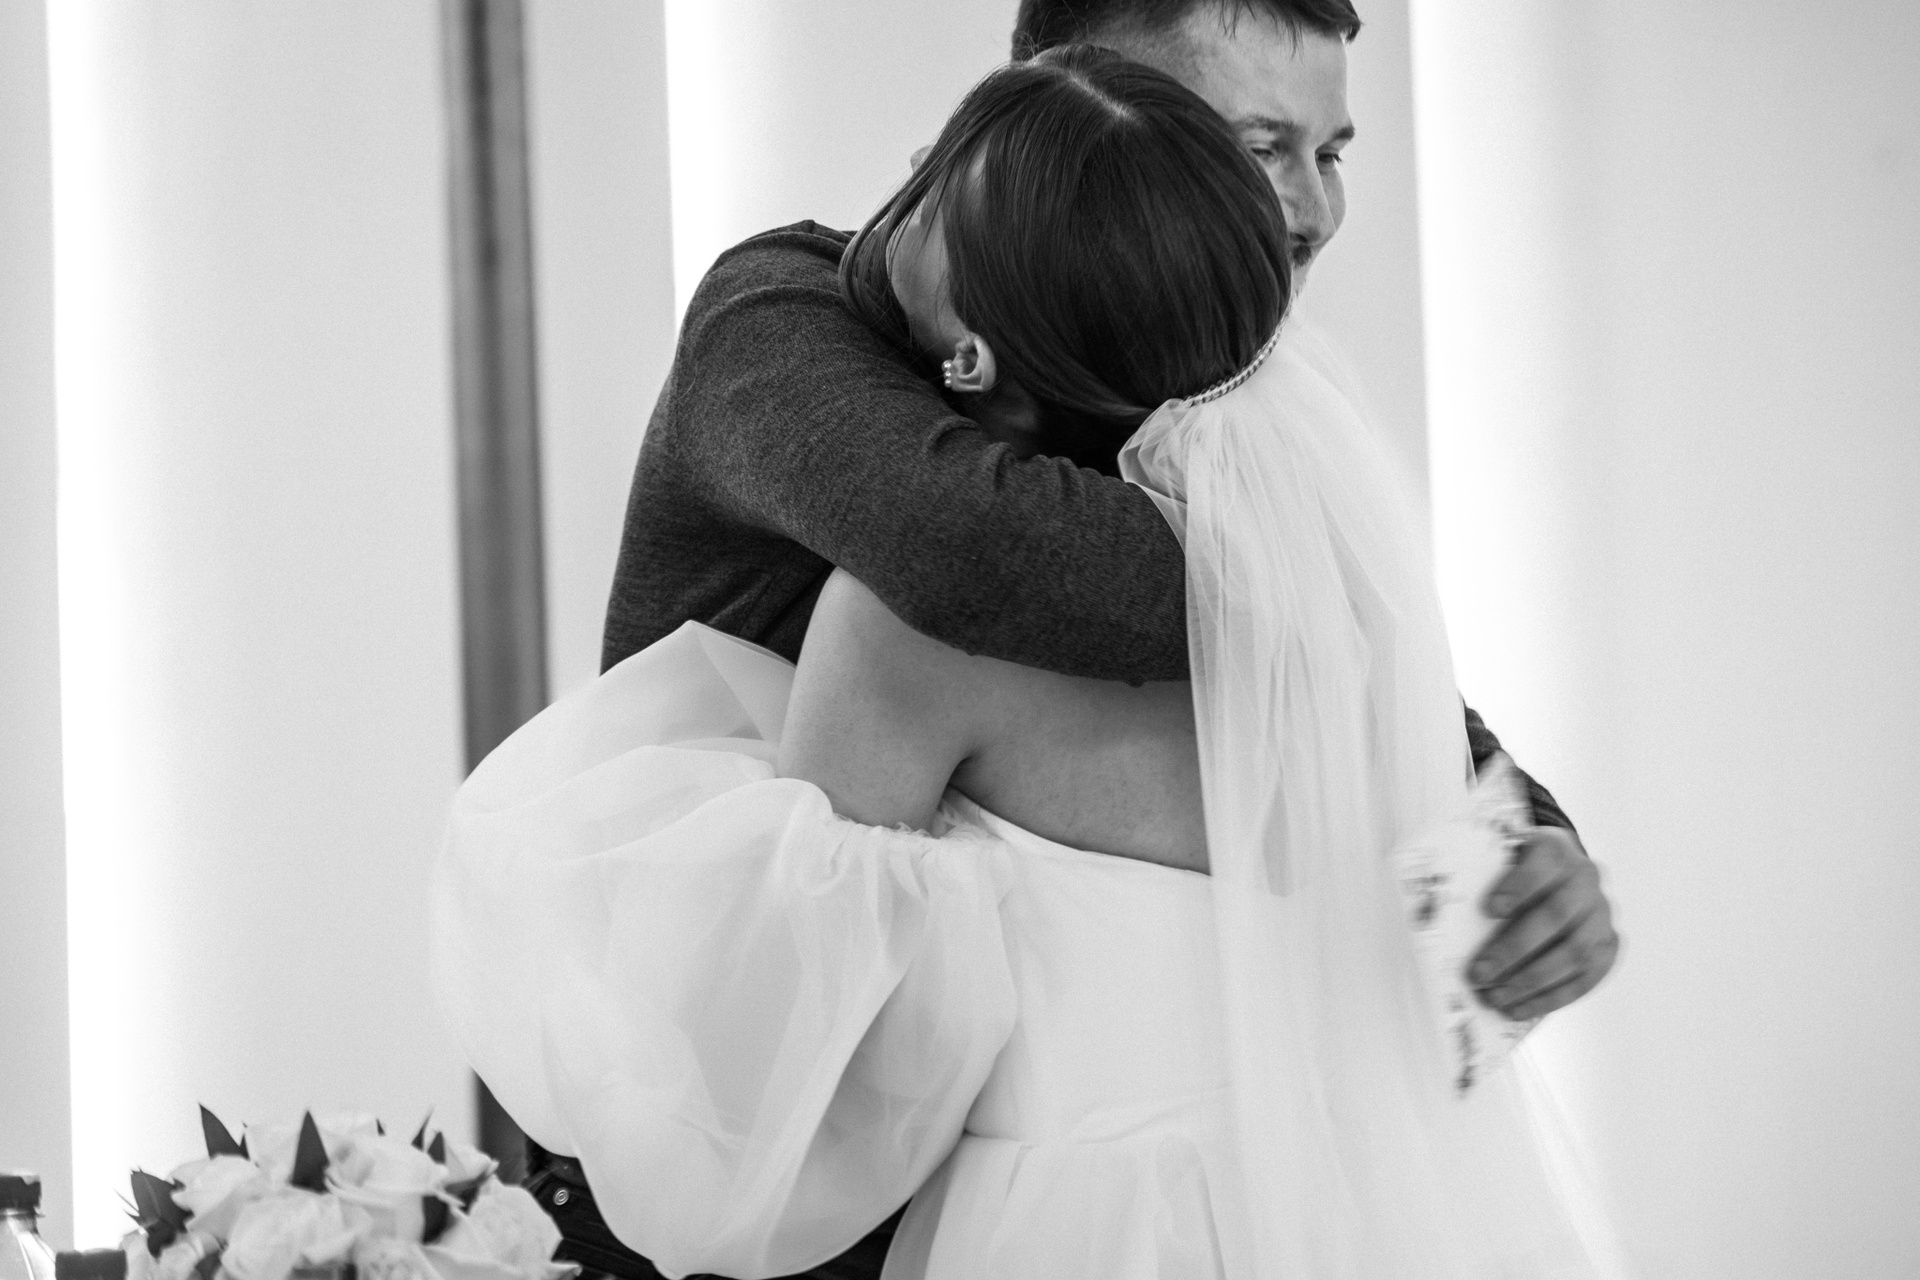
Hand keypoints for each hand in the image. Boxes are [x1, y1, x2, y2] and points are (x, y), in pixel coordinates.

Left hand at [1468, 826, 1618, 1020]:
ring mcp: (1602, 914)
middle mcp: (1587, 878)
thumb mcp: (1498, 859)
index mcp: (1556, 848)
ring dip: (1531, 981)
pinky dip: (1551, 998)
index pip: (1544, 861)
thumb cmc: (1513, 870)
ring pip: (1574, 952)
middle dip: (1514, 949)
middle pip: (1556, 915)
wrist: (1557, 873)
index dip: (1519, 886)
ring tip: (1494, 998)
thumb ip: (1480, 877)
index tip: (1489, 910)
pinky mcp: (1609, 945)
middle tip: (1479, 974)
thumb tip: (1443, 916)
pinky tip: (1519, 1009)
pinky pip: (1586, 978)